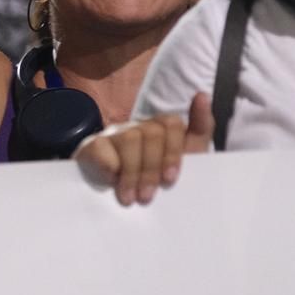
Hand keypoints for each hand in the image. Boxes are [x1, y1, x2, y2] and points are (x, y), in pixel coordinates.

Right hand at [73, 93, 214, 206]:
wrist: (120, 199)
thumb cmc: (158, 178)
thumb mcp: (186, 158)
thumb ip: (200, 129)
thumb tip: (202, 95)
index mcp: (161, 129)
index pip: (171, 124)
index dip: (172, 152)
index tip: (170, 179)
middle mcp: (138, 127)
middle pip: (150, 133)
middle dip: (151, 169)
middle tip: (147, 197)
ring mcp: (114, 134)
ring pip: (129, 139)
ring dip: (131, 173)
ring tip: (130, 198)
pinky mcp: (92, 145)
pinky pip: (101, 147)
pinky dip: (109, 166)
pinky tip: (112, 181)